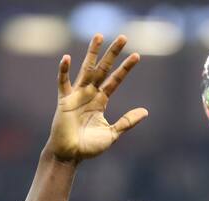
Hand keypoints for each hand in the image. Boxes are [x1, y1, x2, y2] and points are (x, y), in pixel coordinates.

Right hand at [46, 34, 147, 162]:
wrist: (70, 155)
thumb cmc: (88, 147)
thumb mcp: (112, 133)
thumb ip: (127, 121)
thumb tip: (146, 111)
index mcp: (100, 102)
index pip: (115, 80)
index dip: (125, 68)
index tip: (137, 56)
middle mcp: (89, 94)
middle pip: (103, 69)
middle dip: (112, 54)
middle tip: (123, 37)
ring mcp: (76, 95)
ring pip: (86, 69)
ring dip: (92, 53)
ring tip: (99, 36)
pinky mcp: (64, 101)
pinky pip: (63, 83)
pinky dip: (63, 71)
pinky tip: (66, 58)